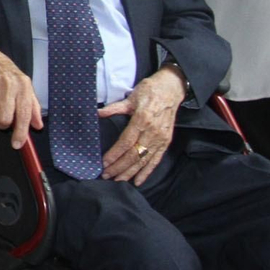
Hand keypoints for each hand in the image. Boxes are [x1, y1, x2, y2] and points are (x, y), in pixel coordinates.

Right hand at [0, 46, 42, 148]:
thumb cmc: (7, 74)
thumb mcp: (25, 87)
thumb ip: (33, 107)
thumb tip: (38, 126)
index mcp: (23, 85)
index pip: (24, 114)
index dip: (21, 132)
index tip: (17, 144)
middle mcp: (8, 84)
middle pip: (4, 119)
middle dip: (1, 122)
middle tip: (0, 115)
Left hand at [99, 66, 184, 184]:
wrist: (172, 89)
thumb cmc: (150, 91)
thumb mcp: (131, 97)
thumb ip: (115, 108)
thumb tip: (98, 112)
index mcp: (142, 120)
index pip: (125, 142)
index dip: (114, 154)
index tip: (104, 163)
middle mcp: (152, 132)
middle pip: (134, 155)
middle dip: (119, 167)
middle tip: (106, 175)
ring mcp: (160, 139)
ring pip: (144, 160)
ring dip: (130, 172)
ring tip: (118, 180)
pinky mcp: (166, 142)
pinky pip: (155, 160)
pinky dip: (147, 172)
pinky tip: (138, 181)